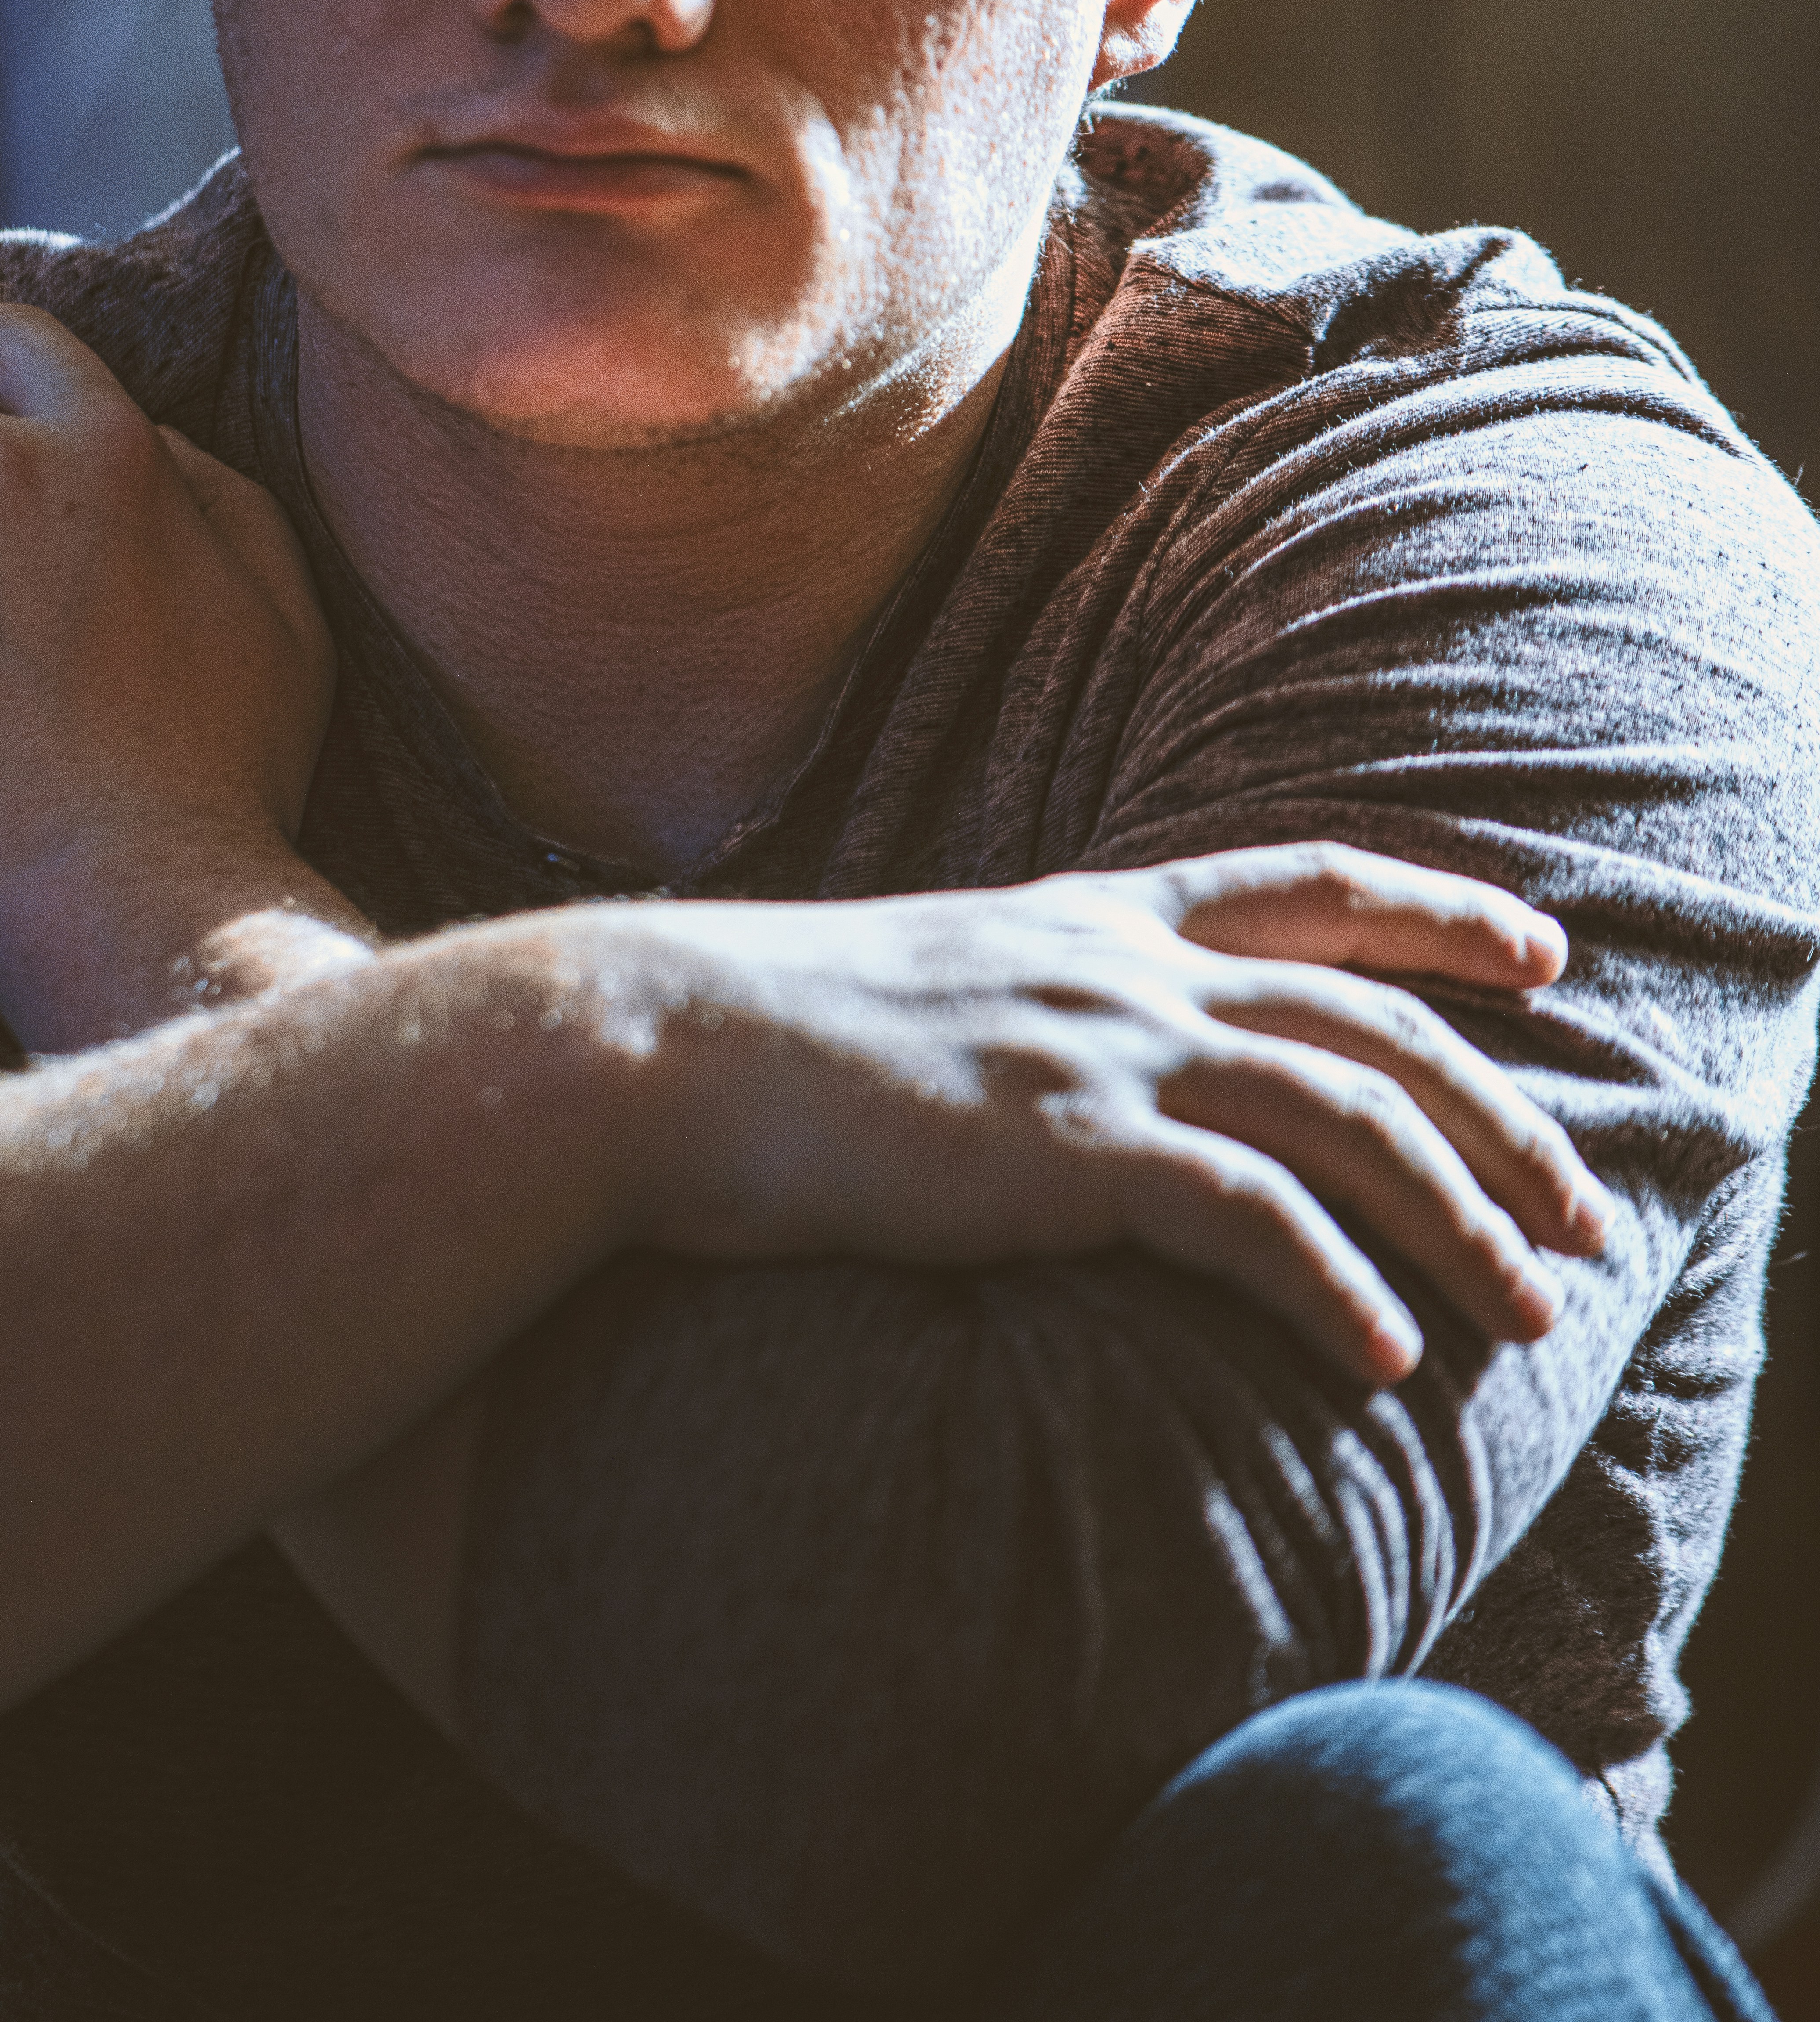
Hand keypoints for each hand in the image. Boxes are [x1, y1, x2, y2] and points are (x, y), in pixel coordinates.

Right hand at [587, 843, 1610, 1383]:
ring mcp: (1091, 1054)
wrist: (653, 1045)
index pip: (1304, 883)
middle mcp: (1114, 970)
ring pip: (1342, 1120)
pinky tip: (1385, 1352)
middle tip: (1582, 1206)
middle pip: (1367, 1023)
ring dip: (1457, 1217)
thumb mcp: (932, 980)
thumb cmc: (768, 1039)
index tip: (1540, 947)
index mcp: (1087, 919)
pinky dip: (1335, 1285)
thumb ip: (1026, 997)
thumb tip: (1070, 1059)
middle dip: (1498, 1115)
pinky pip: (1247, 1218)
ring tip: (1529, 1305)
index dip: (1436, 912)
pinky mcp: (1059, 1149)